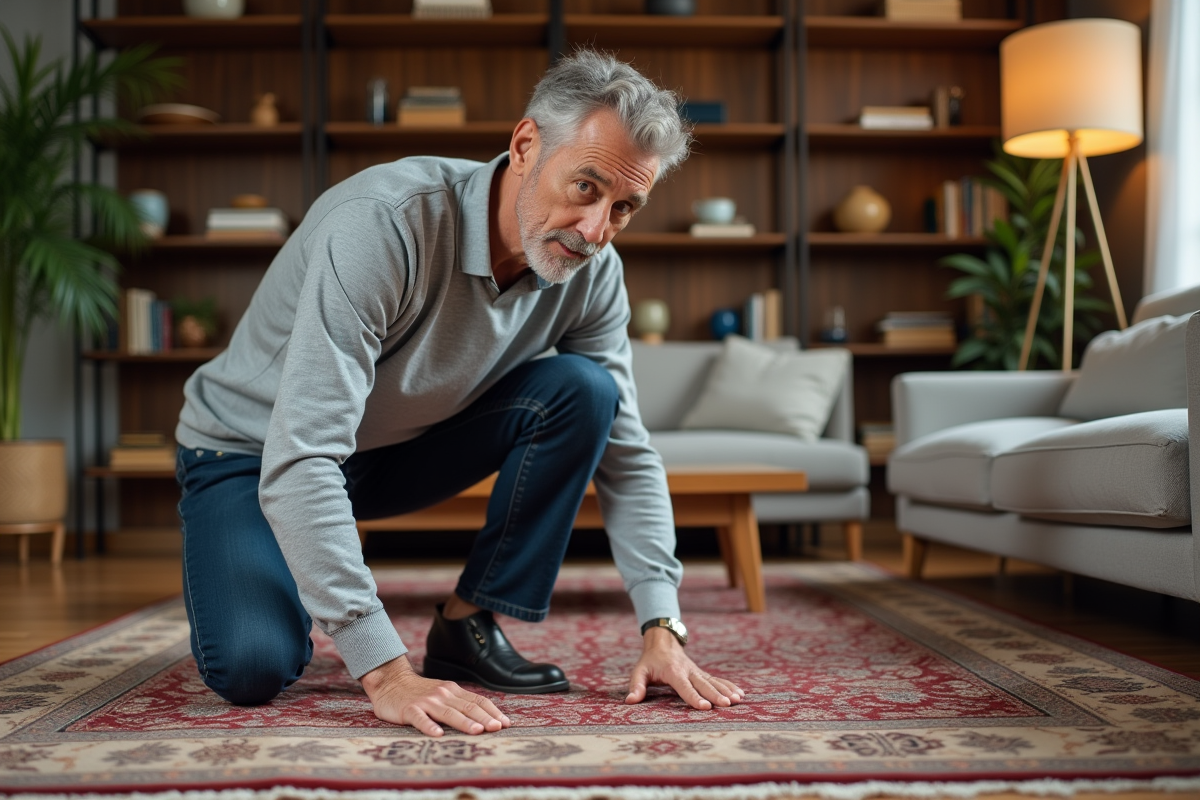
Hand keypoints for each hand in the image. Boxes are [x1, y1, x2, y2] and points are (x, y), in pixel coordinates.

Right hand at [360, 655, 510, 736]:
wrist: (390, 682)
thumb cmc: (419, 693)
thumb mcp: (442, 695)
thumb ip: (459, 704)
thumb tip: (484, 718)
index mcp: (453, 691)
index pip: (477, 701)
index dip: (493, 711)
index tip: (506, 723)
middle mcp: (442, 694)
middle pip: (467, 707)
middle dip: (484, 718)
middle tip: (498, 728)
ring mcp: (426, 702)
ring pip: (448, 712)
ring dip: (464, 722)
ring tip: (477, 731)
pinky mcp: (409, 709)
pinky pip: (420, 719)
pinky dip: (430, 726)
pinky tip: (438, 734)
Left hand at [625, 627, 743, 709]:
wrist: (663, 642)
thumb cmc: (650, 661)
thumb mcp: (639, 671)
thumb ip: (636, 686)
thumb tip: (630, 701)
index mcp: (674, 672)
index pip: (685, 687)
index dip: (694, 697)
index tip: (705, 707)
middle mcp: (688, 671)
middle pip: (704, 684)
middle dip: (716, 694)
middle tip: (727, 704)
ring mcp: (697, 672)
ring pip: (714, 681)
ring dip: (726, 690)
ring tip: (738, 699)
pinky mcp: (702, 673)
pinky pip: (717, 680)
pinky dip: (729, 686)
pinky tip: (741, 693)